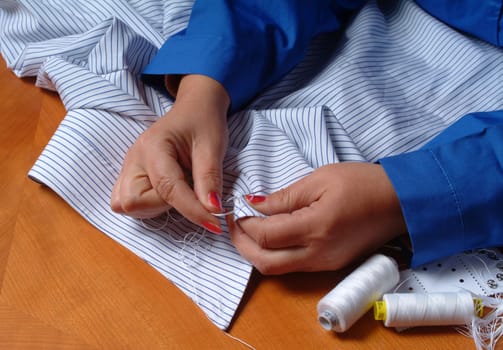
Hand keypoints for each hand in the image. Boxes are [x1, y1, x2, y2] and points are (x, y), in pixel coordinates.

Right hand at [111, 75, 229, 233]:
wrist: (194, 108)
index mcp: (153, 146)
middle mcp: (134, 158)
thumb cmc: (204, 122)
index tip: (215, 224)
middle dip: (163, 207)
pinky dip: (147, 206)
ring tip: (179, 189)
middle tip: (188, 193)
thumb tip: (213, 211)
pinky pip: (127, 202)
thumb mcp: (213, 147)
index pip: (168, 189)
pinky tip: (166, 194)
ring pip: (127, 205)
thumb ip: (210, 179)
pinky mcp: (130, 175)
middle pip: (134, 202)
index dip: (192, 210)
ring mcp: (129, 167)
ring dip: (155, 207)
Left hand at [228, 162, 406, 273]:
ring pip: (278, 269)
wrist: (399, 202)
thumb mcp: (319, 180)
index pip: (265, 235)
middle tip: (234, 225)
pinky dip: (275, 255)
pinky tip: (271, 237)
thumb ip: (284, 197)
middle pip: (265, 262)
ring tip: (248, 230)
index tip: (236, 209)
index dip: (244, 224)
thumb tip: (254, 205)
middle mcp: (318, 253)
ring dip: (257, 253)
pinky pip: (293, 267)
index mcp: (315, 228)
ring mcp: (325, 263)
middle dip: (242, 245)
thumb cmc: (362, 183)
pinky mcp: (330, 265)